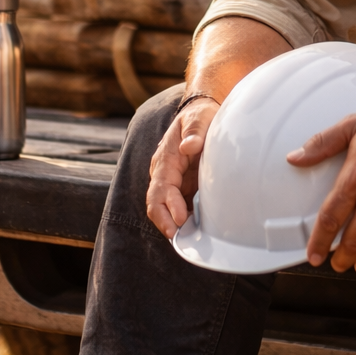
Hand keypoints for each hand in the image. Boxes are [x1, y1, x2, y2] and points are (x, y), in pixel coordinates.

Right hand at [146, 98, 220, 237]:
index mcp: (166, 158)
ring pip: (164, 209)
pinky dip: (182, 221)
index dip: (169, 205)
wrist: (199, 114)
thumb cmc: (198, 117)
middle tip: (179, 239)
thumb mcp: (199, 118)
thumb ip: (195, 131)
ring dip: (173, 224)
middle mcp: (164, 172)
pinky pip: (177, 207)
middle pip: (156, 203)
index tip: (182, 218)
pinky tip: (195, 230)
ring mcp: (172, 181)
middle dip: (165, 222)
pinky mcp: (182, 187)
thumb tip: (189, 146)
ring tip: (189, 240)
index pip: (161, 186)